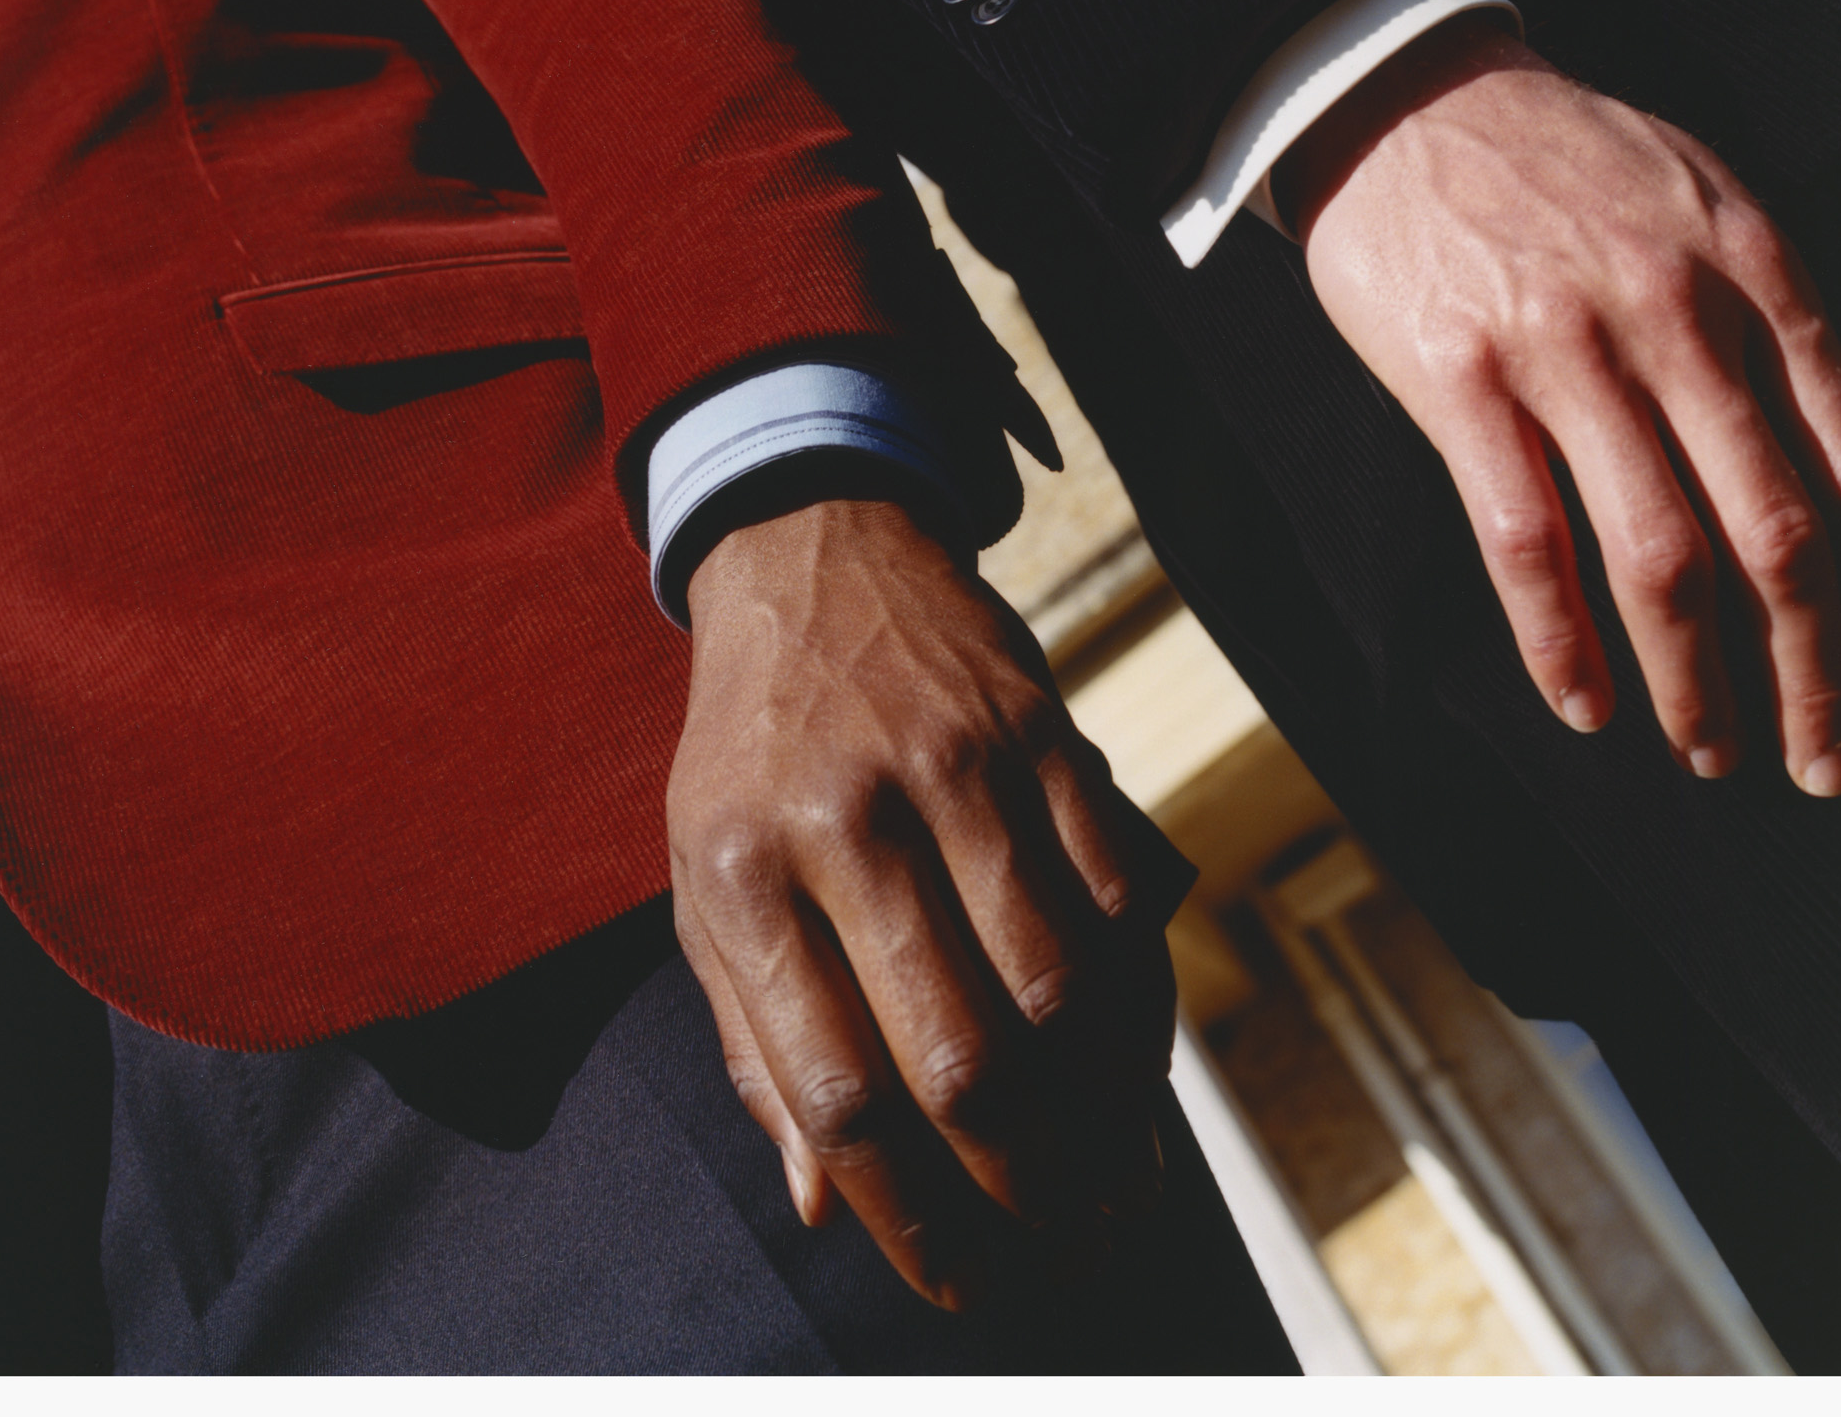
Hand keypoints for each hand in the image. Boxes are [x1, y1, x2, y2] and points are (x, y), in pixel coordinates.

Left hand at [667, 497, 1192, 1309]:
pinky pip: (1109, 891)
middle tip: (1057, 1242)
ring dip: (1097, 1112)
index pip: (833, 1092)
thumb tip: (820, 1204)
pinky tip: (1134, 1062)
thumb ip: (753, 1040)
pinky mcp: (1038, 731)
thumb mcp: (705, 879)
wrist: (813, 554)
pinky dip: (1132, 993)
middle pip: (955, 1057)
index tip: (953, 1285)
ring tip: (1115, 1180)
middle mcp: (846, 823)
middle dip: (1019, 1185)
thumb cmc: (755, 751)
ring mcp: (952, 770)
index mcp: (744, 874)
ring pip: (1051, 988)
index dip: (904, 1216)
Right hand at [1277, 14, 1840, 792]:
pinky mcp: (1459, 380)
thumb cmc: (1559, 156)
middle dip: (1813, 669)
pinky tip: (1583, 702)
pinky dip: (1559, 642)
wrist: (1406, 96)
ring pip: (1657, 556)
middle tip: (1825, 757)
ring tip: (1712, 750)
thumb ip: (1772, 318)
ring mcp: (1561, 350)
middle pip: (1772, 531)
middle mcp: (1672, 314)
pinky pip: (1523, 541)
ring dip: (1697, 681)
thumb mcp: (1701, 198)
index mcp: (1750, 268)